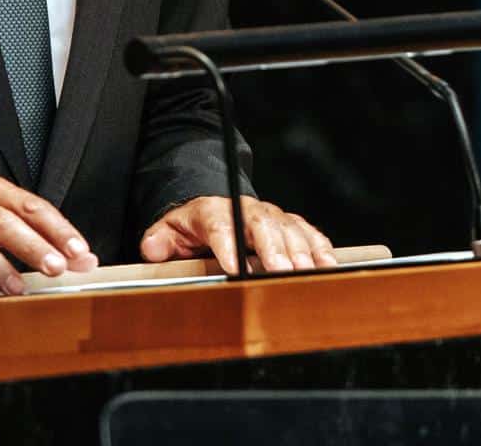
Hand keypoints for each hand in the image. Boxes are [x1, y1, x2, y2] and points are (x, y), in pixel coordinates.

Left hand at [139, 196, 337, 274]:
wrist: (214, 208)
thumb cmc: (193, 227)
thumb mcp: (169, 231)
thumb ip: (159, 241)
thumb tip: (152, 249)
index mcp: (213, 212)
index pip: (219, 225)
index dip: (228, 246)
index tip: (235, 268)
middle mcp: (246, 210)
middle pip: (262, 225)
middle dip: (273, 249)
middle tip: (282, 272)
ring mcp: (271, 216)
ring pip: (289, 228)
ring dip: (300, 251)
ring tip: (308, 273)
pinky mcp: (290, 224)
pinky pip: (308, 233)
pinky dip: (320, 249)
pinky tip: (328, 266)